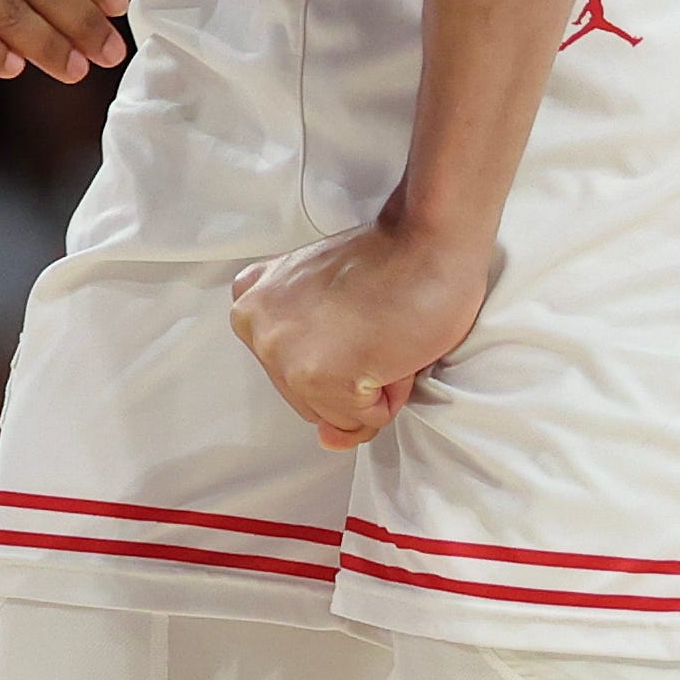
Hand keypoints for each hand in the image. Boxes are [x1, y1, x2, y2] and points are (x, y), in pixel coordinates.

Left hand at [229, 202, 493, 449]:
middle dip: (351, 374)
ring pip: (337, 412)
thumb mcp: (329, 303)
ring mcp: (284, 354)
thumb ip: (313, 371)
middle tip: (374, 321)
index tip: (354, 312)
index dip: (338, 352)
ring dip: (372, 383)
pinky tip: (392, 343)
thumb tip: (328, 440)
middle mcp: (256, 329)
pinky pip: (363, 419)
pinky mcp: (318, 376)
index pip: (292, 372)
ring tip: (383, 330)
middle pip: (309, 398)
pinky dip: (390, 392)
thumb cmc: (390, 261)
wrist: (429, 239)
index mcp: (250, 305)